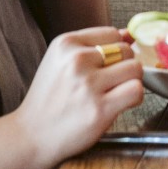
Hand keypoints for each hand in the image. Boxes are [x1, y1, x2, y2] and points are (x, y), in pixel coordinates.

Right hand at [14, 27, 142, 164]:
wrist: (31, 135)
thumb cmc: (49, 100)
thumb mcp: (60, 62)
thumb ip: (92, 46)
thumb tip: (130, 35)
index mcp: (66, 43)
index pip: (113, 33)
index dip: (117, 50)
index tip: (109, 65)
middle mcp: (76, 60)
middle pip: (126, 51)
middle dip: (124, 66)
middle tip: (110, 83)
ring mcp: (88, 84)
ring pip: (135, 69)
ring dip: (131, 82)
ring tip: (115, 93)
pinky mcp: (100, 109)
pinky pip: (136, 91)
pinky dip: (134, 97)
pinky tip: (120, 103)